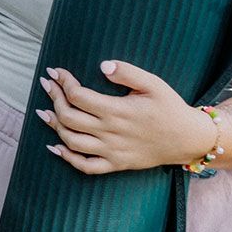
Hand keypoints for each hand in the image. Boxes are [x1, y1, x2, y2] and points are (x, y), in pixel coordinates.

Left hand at [34, 60, 215, 174]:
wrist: (188, 139)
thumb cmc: (170, 107)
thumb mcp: (154, 84)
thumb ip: (127, 72)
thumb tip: (102, 66)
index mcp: (117, 110)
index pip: (78, 96)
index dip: (63, 82)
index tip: (56, 71)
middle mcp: (110, 132)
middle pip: (69, 117)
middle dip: (53, 98)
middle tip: (47, 85)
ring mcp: (111, 151)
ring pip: (71, 141)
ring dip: (54, 125)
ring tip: (44, 111)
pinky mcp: (115, 164)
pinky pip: (85, 166)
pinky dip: (67, 158)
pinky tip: (55, 146)